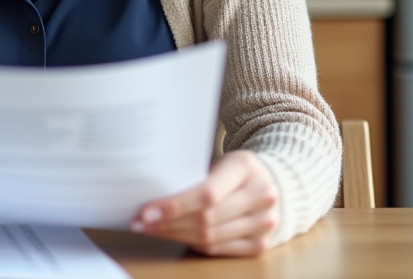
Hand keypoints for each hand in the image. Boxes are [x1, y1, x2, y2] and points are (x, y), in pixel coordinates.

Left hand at [130, 149, 278, 256]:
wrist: (271, 181)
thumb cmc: (234, 170)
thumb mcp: (219, 161)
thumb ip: (194, 178)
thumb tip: (153, 198)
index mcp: (246, 167)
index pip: (206, 194)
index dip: (174, 206)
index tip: (146, 212)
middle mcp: (262, 196)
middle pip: (206, 219)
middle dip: (167, 223)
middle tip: (141, 223)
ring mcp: (264, 223)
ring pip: (209, 238)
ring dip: (175, 235)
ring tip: (152, 229)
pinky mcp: (260, 244)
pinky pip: (217, 250)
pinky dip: (193, 244)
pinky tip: (177, 235)